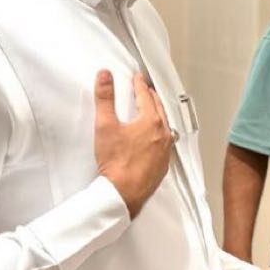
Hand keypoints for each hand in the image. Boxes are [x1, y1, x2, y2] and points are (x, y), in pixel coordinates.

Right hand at [94, 71, 174, 217]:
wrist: (123, 193)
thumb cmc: (116, 163)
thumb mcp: (105, 126)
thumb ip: (105, 98)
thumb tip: (105, 76)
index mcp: (151, 122)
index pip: (146, 96)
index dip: (139, 85)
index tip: (138, 78)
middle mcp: (162, 134)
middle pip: (159, 109)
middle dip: (151, 97)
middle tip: (146, 90)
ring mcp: (165, 150)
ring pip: (165, 125)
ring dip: (158, 115)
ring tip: (152, 110)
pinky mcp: (163, 164)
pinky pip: (165, 143)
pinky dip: (160, 134)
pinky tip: (155, 138)